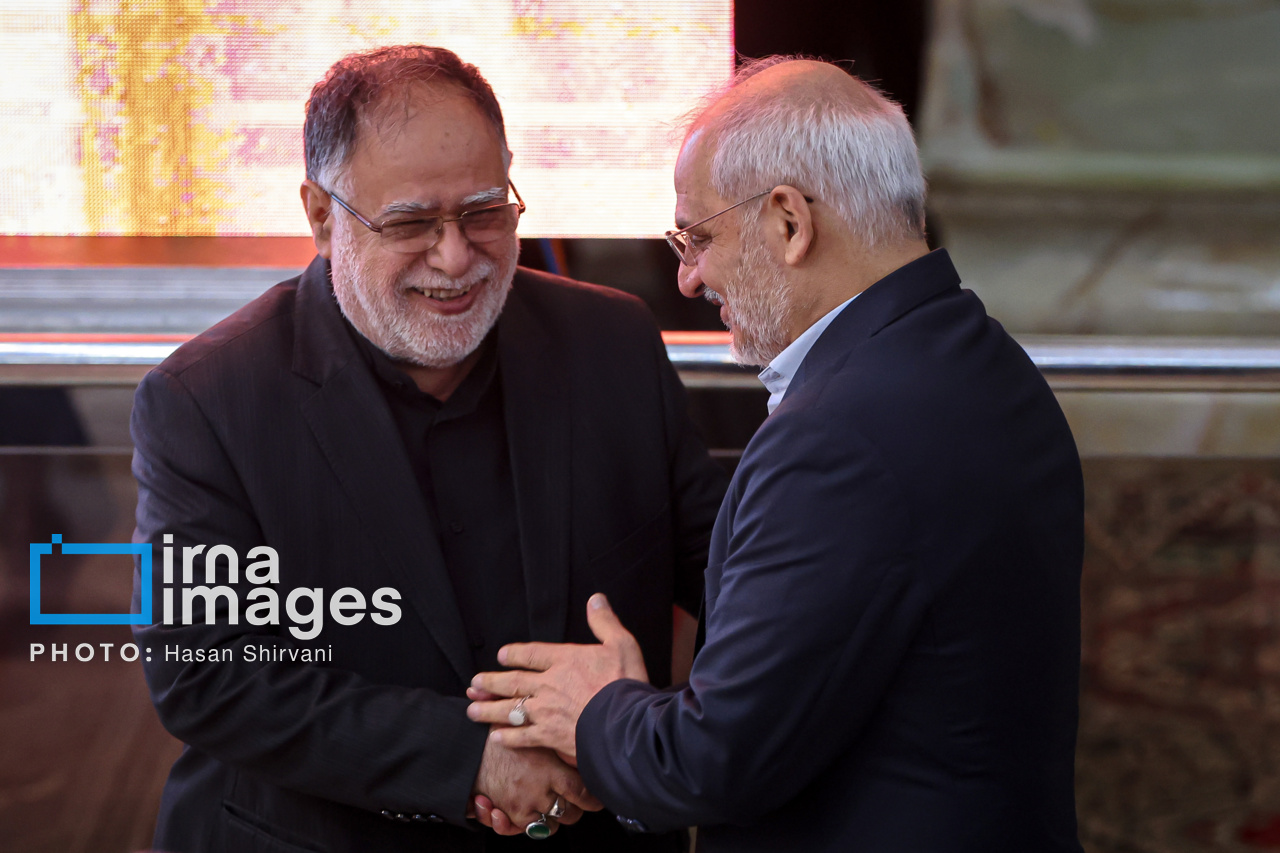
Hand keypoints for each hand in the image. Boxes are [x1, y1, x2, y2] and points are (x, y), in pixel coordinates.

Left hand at [467, 593, 648, 760]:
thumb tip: (595, 600)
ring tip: (472, 709)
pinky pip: (522, 736)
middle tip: (474, 683)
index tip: (501, 656)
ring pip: (510, 709)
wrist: (626, 723)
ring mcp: (546, 711)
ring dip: (489, 709)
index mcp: (564, 660)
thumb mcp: (621, 644)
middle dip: (491, 682)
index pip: (532, 654)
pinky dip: (508, 737)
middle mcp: (549, 684)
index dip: (515, 654)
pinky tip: (496, 737)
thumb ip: (604, 622)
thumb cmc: (625, 683)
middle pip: (513, 681)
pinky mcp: (549, 736)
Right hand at [471, 729, 600, 835]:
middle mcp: (541, 790)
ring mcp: (525, 804)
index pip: (583, 792)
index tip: (595, 799)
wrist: (464, 746)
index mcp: (551, 767)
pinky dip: (521, 824)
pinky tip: (516, 812)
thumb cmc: (496, 732)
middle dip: (571, 810)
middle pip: (570, 813)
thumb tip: (573, 744)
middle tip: (569, 802)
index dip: (592, 799)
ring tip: (543, 807)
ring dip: (547, 819)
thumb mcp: (532, 731)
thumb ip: (552, 742)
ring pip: (548, 826)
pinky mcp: (507, 813)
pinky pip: (522, 830)